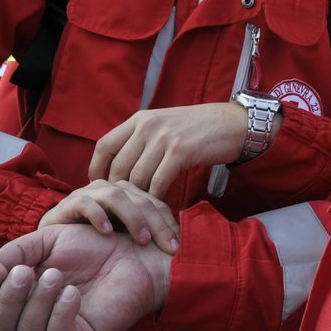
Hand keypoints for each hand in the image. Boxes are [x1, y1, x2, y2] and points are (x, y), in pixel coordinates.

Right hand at [0, 226, 170, 330]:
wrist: (134, 253)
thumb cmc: (91, 247)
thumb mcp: (47, 241)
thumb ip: (15, 252)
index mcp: (23, 298)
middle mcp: (35, 319)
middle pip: (3, 327)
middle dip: (8, 299)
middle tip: (25, 272)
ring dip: (37, 301)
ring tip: (56, 275)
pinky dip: (59, 315)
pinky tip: (71, 293)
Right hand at [38, 179, 180, 252]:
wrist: (52, 251)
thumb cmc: (94, 249)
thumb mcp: (128, 242)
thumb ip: (150, 238)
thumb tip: (181, 248)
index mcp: (129, 196)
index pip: (155, 202)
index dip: (168, 222)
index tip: (178, 246)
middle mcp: (110, 191)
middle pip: (140, 198)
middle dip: (157, 223)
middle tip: (167, 247)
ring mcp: (89, 195)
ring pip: (116, 195)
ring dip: (132, 217)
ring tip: (142, 239)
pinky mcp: (67, 205)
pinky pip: (85, 203)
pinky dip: (98, 215)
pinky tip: (107, 233)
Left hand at [88, 102, 248, 196]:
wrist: (234, 124)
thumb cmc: (199, 129)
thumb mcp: (165, 125)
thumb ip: (143, 140)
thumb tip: (122, 167)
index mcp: (140, 119)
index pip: (105, 145)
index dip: (96, 169)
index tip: (98, 188)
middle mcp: (148, 126)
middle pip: (119, 166)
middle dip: (118, 191)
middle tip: (121, 208)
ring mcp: (164, 138)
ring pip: (138, 177)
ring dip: (138, 198)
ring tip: (141, 211)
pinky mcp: (180, 151)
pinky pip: (159, 182)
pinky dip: (157, 198)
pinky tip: (160, 207)